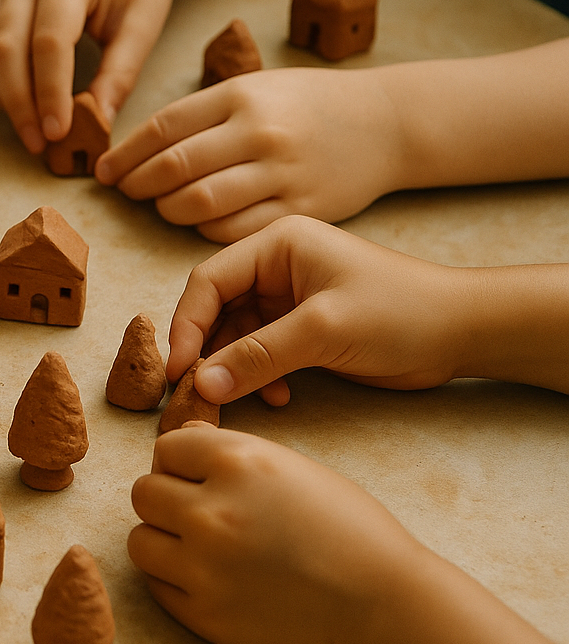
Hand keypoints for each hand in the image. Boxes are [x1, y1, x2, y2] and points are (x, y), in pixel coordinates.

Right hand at [0, 0, 181, 153]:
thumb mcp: (143, 26)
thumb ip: (119, 75)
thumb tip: (96, 127)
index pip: (48, 43)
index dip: (49, 94)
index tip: (59, 134)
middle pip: (4, 50)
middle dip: (19, 104)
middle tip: (39, 144)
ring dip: (2, 98)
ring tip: (31, 130)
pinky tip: (20, 105)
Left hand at [95, 66, 404, 241]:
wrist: (383, 122)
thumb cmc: (303, 105)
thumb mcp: (253, 88)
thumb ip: (200, 115)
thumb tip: (134, 149)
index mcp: (241, 95)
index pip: (163, 129)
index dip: (124, 154)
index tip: (103, 171)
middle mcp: (260, 132)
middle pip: (175, 168)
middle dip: (138, 185)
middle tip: (125, 192)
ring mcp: (282, 173)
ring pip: (199, 204)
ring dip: (167, 210)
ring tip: (161, 206)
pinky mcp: (300, 208)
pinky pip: (233, 229)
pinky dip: (204, 229)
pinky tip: (199, 221)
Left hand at [128, 424, 423, 643]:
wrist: (384, 607)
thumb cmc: (348, 531)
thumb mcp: (296, 469)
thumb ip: (232, 452)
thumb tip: (181, 437)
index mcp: (239, 462)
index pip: (166, 449)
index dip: (184, 464)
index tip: (204, 480)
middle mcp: (212, 510)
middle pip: (144, 492)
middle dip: (169, 500)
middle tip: (202, 516)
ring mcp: (203, 565)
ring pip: (139, 540)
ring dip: (163, 541)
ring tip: (202, 548)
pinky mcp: (202, 613)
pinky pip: (156, 585)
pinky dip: (175, 580)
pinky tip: (212, 579)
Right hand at [167, 215, 466, 406]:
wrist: (464, 332)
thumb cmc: (402, 313)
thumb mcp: (324, 332)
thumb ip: (258, 357)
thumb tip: (201, 385)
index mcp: (277, 244)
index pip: (208, 280)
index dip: (187, 325)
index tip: (179, 370)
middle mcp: (276, 266)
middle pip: (215, 308)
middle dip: (207, 352)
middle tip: (197, 392)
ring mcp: (288, 297)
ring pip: (234, 335)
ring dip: (235, 370)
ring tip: (242, 400)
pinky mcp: (301, 327)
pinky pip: (259, 352)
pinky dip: (259, 376)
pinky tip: (279, 397)